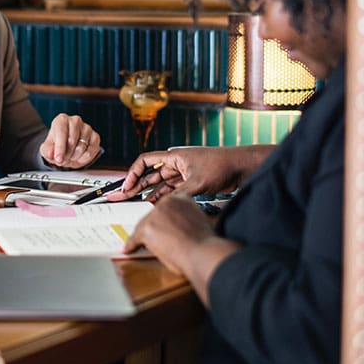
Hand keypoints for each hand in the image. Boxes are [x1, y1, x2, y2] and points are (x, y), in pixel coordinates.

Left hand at [39, 114, 100, 168]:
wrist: (66, 147)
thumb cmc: (56, 145)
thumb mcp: (47, 149)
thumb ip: (47, 151)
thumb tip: (51, 154)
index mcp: (61, 120)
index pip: (61, 132)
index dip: (60, 148)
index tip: (58, 159)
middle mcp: (75, 121)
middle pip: (72, 141)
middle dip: (66, 155)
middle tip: (62, 160)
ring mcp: (87, 128)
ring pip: (82, 147)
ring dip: (75, 157)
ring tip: (70, 158)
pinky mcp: (95, 136)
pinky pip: (92, 150)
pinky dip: (85, 158)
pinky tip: (79, 158)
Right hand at [109, 145, 269, 201]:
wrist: (241, 167)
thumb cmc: (221, 166)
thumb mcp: (198, 182)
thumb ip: (179, 195)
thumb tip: (164, 206)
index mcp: (174, 157)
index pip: (145, 161)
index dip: (133, 173)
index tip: (127, 186)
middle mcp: (175, 164)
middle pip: (149, 174)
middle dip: (134, 185)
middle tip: (121, 196)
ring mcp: (183, 173)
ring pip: (159, 183)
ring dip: (147, 192)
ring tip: (134, 202)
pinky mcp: (190, 182)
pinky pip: (170, 190)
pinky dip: (162, 196)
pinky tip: (154, 204)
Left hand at [123, 193, 239, 304]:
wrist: (203, 252)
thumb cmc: (205, 243)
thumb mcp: (199, 222)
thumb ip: (186, 219)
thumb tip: (177, 227)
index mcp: (181, 198)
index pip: (164, 208)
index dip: (161, 220)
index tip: (160, 227)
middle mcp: (167, 202)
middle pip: (151, 215)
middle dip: (152, 228)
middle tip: (154, 239)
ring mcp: (155, 214)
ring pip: (142, 226)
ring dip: (143, 237)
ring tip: (145, 246)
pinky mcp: (147, 228)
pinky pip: (135, 239)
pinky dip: (131, 245)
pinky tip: (129, 249)